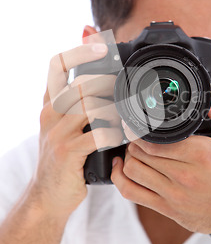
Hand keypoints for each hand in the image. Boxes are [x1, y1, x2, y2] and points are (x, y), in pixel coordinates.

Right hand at [32, 43, 122, 216]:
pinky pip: (98, 134)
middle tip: (130, 91)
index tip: (103, 48)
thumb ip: (81, 106)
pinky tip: (124, 136)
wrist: (48, 195)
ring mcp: (57, 132)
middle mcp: (50, 113)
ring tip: (129, 116)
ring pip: (91, 106)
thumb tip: (105, 83)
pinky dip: (116, 133)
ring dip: (116, 109)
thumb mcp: (67, 128)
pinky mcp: (67, 151)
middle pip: (81, 83)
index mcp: (50, 103)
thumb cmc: (65, 158)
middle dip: (110, 84)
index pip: (57, 65)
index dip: (80, 51)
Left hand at [111, 93, 210, 232]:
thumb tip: (207, 93)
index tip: (137, 124)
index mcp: (199, 154)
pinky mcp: (167, 208)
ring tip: (134, 151)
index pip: (154, 140)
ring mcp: (173, 194)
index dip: (140, 130)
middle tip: (137, 136)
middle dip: (134, 142)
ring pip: (133, 170)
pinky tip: (120, 168)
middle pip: (141, 153)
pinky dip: (120, 179)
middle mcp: (184, 174)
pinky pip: (132, 193)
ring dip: (128, 157)